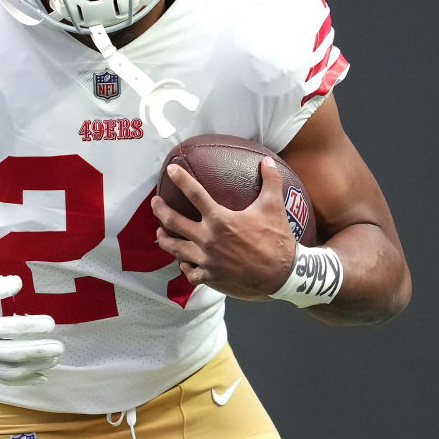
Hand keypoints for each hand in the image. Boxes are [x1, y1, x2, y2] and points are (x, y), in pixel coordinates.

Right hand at [0, 261, 63, 384]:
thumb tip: (19, 283)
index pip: (9, 328)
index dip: (31, 326)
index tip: (51, 323)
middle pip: (13, 354)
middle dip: (38, 351)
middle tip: (60, 347)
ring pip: (9, 371)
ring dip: (34, 367)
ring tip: (55, 359)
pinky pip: (2, 378)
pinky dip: (22, 379)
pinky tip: (41, 376)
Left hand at [152, 157, 296, 299]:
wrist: (283, 276)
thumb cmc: (277, 240)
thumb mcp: (274, 207)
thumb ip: (270, 181)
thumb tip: (268, 161)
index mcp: (220, 219)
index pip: (194, 194)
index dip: (181, 179)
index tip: (171, 170)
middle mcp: (208, 239)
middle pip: (174, 222)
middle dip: (160, 210)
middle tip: (155, 203)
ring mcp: (207, 260)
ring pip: (176, 249)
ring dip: (165, 240)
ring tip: (159, 234)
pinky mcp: (211, 277)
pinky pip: (190, 273)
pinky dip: (185, 267)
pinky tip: (184, 263)